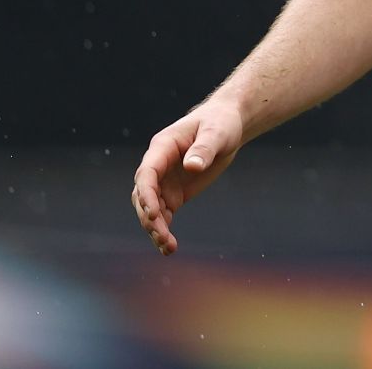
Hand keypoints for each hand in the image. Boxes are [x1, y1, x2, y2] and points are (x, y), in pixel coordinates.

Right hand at [131, 97, 244, 255]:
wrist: (227, 125)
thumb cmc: (220, 122)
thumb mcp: (217, 132)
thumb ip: (204, 148)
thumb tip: (192, 166)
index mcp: (163, 147)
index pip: (146, 173)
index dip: (146, 195)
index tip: (154, 214)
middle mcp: (158, 166)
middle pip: (144, 195)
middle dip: (150, 217)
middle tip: (163, 237)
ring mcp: (164, 181)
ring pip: (150, 209)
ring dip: (155, 229)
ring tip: (168, 248)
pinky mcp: (174, 194)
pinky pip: (164, 215)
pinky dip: (164, 230)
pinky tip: (169, 247)